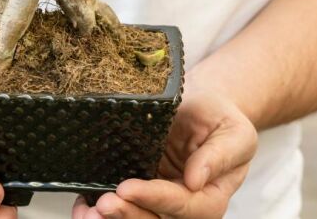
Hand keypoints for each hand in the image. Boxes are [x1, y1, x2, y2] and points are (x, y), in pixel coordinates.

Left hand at [72, 90, 256, 218]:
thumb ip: (219, 155)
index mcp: (210, 197)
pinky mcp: (138, 192)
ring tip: (88, 211)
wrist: (202, 109)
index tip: (128, 187)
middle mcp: (183, 206)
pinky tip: (83, 206)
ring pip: (137, 218)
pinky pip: (122, 207)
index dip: (155, 199)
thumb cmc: (219, 119)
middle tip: (104, 203)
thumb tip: (196, 179)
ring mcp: (158, 202)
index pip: (182, 205)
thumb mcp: (234, 131)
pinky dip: (99, 211)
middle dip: (128, 214)